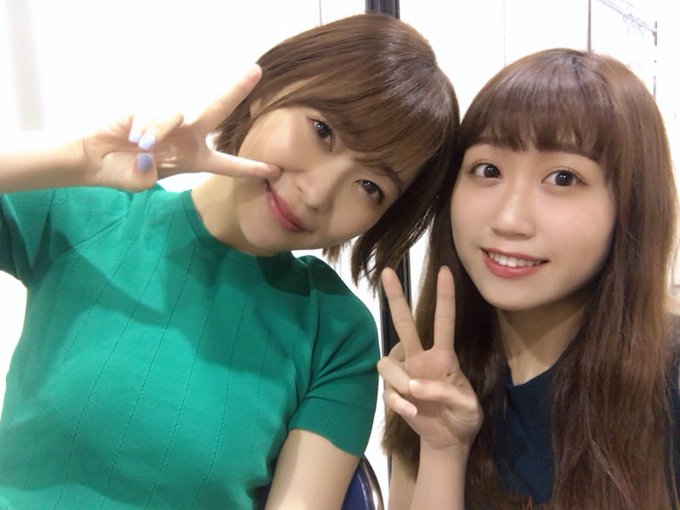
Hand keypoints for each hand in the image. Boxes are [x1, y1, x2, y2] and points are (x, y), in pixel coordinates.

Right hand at [79, 65, 279, 190]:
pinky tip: (133, 137)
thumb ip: (150, 173)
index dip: (249, 168)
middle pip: (217, 109)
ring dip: (161, 132)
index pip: (227, 165)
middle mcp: (187, 136)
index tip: (273, 170)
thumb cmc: (121, 172)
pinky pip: (159, 115)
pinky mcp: (150, 108)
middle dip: (236, 90)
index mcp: (194, 158)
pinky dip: (147, 128)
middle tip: (256, 71)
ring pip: (181, 115)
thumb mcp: (143, 181)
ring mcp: (170, 120)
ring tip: (143, 147)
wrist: (94, 158)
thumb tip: (150, 151)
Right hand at [377, 266, 482, 451]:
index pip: (443, 321)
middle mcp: (420, 359)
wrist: (449, 440)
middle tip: (387, 272)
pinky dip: (399, 402)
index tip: (445, 271)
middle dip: (396, 298)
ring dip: (399, 380)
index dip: (445, 297)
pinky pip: (387, 391)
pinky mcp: (395, 394)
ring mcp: (405, 375)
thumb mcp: (468, 406)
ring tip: (414, 397)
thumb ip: (446, 392)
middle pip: (404, 324)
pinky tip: (412, 413)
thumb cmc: (463, 416)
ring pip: (386, 362)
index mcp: (444, 356)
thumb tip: (415, 386)